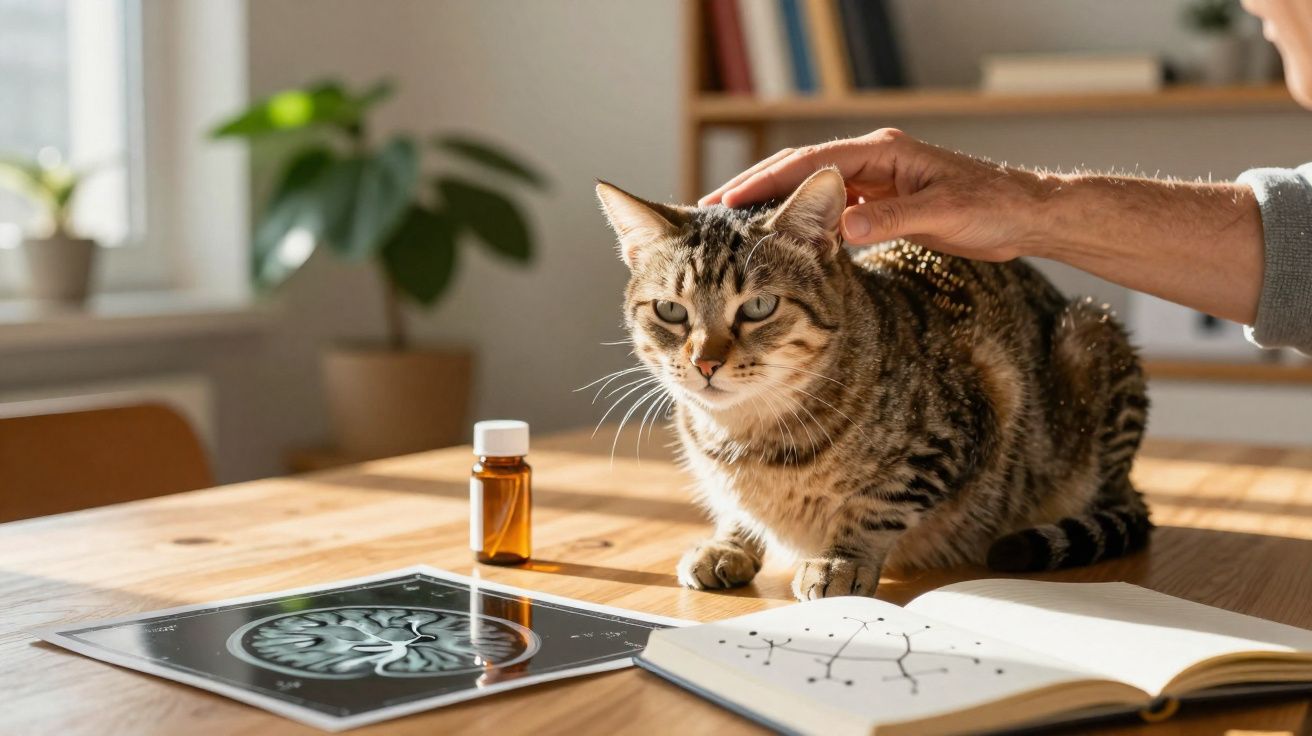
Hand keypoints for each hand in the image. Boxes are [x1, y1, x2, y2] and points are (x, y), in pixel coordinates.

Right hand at [699, 129, 1055, 260]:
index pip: (811, 163)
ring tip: (732, 230)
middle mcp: (872, 161)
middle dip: (755, 189)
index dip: (767, 181)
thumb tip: (840, 230)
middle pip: (800, 171)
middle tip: (710, 213)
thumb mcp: (944, 214)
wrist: (1024, 216)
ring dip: (772, 208)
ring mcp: (875, 182)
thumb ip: (893, 220)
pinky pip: (828, 212)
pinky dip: (799, 224)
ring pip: (809, 192)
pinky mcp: (881, 204)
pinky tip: (777, 242)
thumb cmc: (993, 207)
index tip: (729, 201)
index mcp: (882, 152)